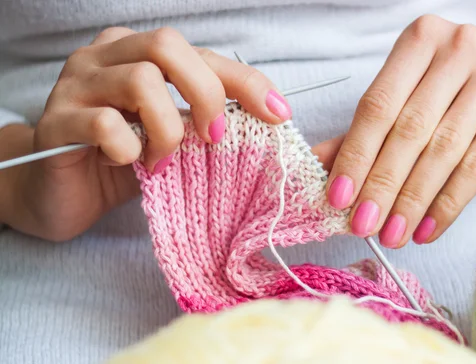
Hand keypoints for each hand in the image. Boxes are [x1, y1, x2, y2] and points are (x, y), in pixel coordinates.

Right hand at [14, 27, 290, 240]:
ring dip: (166, 130)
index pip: (201, 53)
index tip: (277, 113)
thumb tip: (270, 113)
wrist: (62, 192)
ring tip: (161, 160)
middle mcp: (104, 56)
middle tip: (213, 137)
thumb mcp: (175, 133)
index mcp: (136, 51)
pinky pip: (105, 125)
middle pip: (166, 46)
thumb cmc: (125, 158)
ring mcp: (76, 85)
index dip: (244, 81)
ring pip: (139, 81)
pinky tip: (128, 164)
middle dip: (205, 94)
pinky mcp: (56, 122)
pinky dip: (130, 150)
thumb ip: (205, 115)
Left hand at [314, 15, 475, 247]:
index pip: (378, 105)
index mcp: (420, 38)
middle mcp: (460, 47)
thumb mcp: (403, 101)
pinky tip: (426, 230)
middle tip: (362, 226)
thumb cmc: (445, 98)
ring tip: (392, 235)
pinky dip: (447, 204)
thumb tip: (314, 167)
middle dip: (382, 185)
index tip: (338, 198)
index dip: (355, 155)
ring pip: (443, 151)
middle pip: (410, 129)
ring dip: (412, 201)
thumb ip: (360, 132)